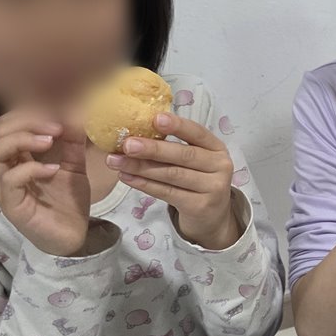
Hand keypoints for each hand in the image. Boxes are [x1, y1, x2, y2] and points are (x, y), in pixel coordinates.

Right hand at [0, 111, 90, 255]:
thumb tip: (75, 111)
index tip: (59, 116)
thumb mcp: (74, 164)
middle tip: (55, 128)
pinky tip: (53, 170)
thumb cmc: (67, 201)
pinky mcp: (12, 205)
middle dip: (26, 121)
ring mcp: (5, 187)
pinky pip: (9, 180)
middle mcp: (6, 169)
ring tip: (50, 142)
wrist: (73, 236)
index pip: (8, 123)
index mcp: (18, 156)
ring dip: (22, 140)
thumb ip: (73, 141)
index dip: (30, 113)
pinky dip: (31, 169)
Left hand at [107, 113, 240, 249]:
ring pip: (172, 175)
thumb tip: (135, 134)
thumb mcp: (194, 161)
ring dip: (141, 167)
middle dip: (153, 149)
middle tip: (127, 144)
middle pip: (183, 155)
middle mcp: (220, 166)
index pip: (198, 133)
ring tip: (116, 161)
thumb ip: (174, 148)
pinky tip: (126, 177)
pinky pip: (167, 193)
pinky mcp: (200, 206)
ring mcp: (212, 188)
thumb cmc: (196, 181)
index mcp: (217, 148)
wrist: (212, 217)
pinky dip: (144, 184)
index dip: (178, 125)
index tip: (156, 118)